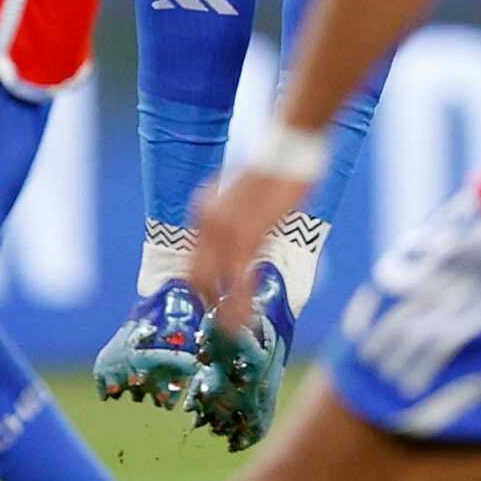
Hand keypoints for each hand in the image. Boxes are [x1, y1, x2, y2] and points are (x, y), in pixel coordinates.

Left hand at [189, 165, 308, 326]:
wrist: (288, 148)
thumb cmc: (274, 171)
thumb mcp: (244, 197)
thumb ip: (237, 219)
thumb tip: (243, 243)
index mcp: (203, 210)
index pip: (192, 257)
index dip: (197, 284)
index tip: (206, 303)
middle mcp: (206, 221)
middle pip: (194, 274)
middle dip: (203, 302)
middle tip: (216, 324)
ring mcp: (224, 231)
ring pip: (212, 282)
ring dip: (221, 310)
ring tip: (229, 332)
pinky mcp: (249, 237)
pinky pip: (238, 280)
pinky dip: (240, 304)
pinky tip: (243, 319)